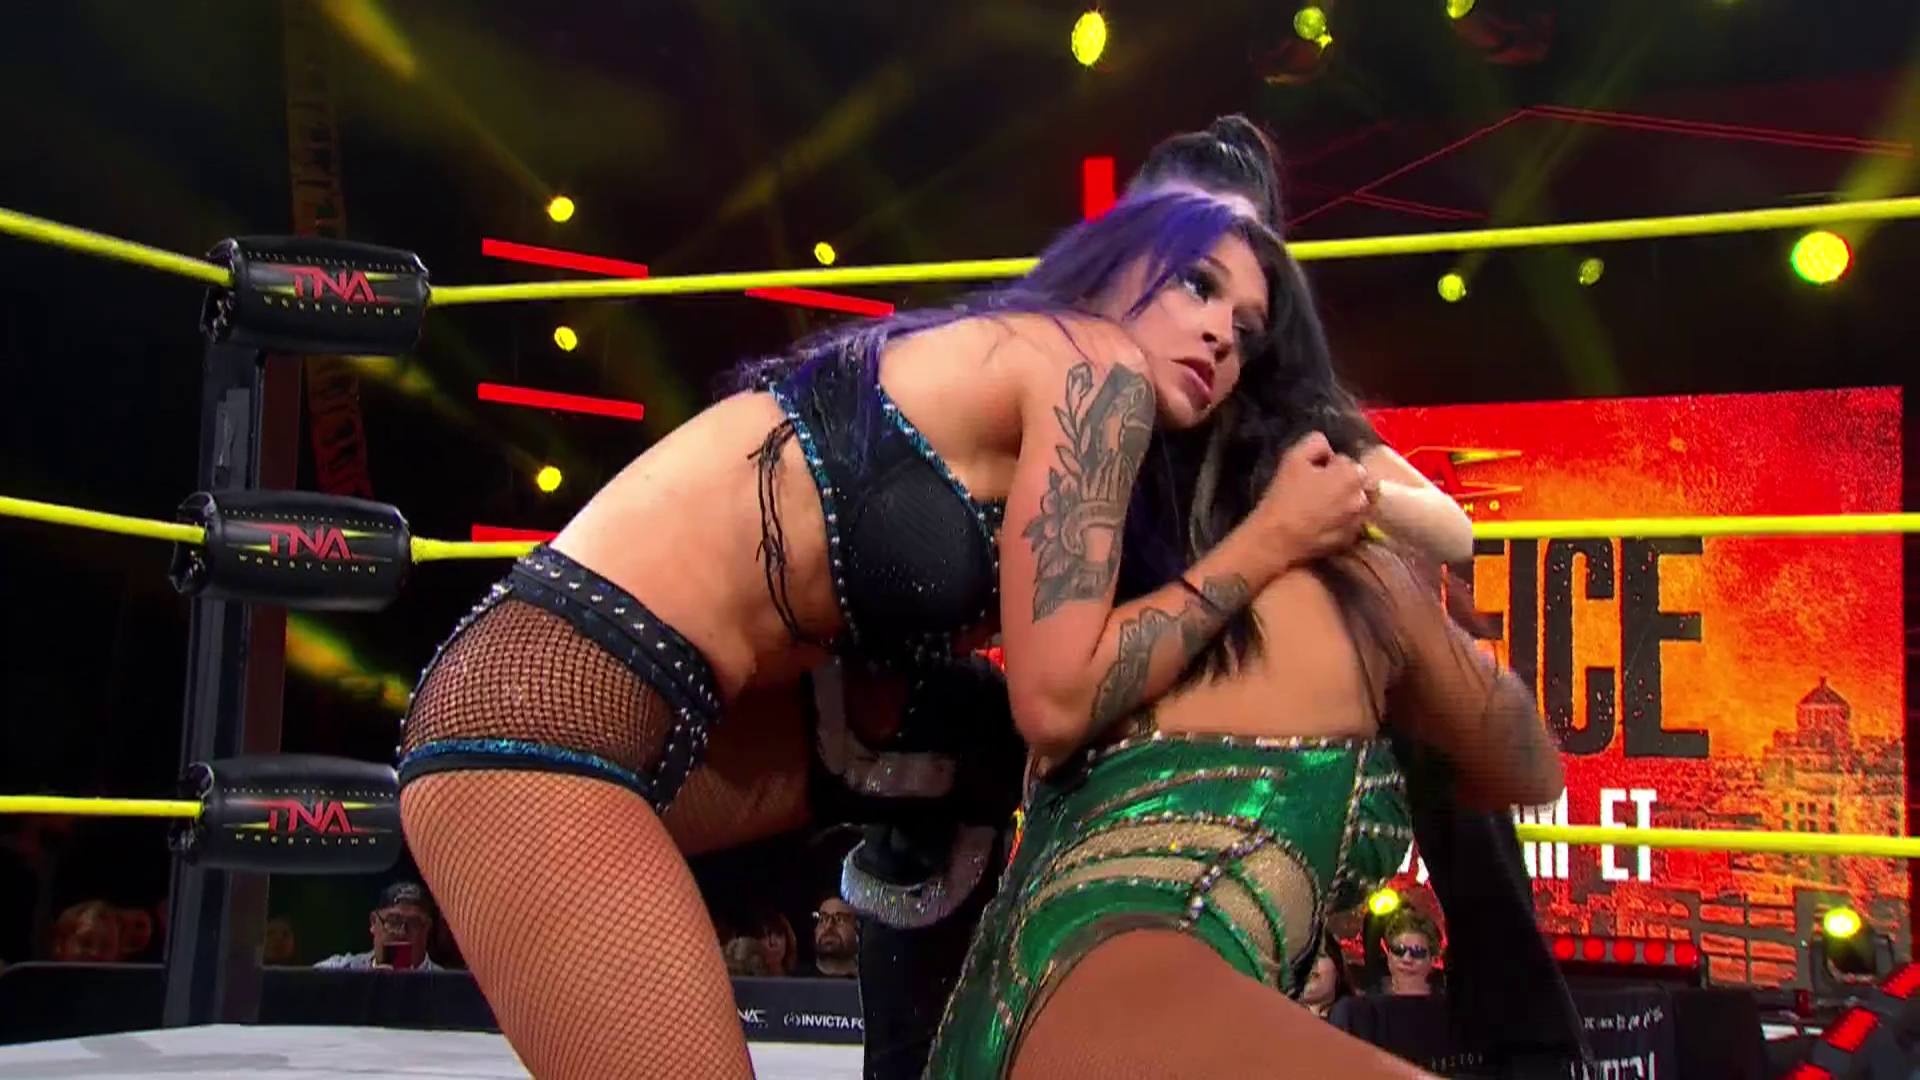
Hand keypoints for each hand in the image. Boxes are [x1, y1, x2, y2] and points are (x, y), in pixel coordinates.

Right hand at [1253, 432, 1372, 568]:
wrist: (1277, 539)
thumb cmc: (1285, 495)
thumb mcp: (1294, 457)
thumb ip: (1317, 443)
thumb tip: (1328, 451)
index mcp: (1352, 475)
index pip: (1346, 462)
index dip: (1329, 466)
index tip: (1313, 475)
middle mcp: (1362, 498)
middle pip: (1354, 483)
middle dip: (1340, 484)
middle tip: (1316, 491)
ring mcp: (1358, 522)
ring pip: (1353, 504)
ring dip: (1342, 503)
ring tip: (1319, 509)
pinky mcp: (1350, 540)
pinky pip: (1349, 524)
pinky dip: (1340, 522)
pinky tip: (1321, 524)